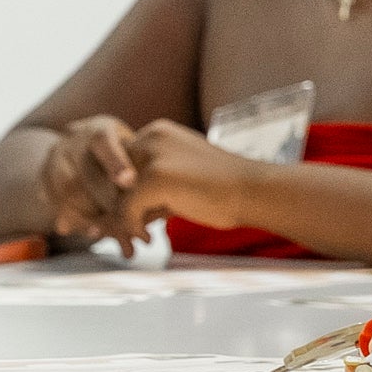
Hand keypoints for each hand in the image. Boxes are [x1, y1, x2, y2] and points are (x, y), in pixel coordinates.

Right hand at [38, 115, 142, 245]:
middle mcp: (70, 142)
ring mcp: (53, 161)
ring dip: (96, 219)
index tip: (129, 182)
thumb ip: (143, 174)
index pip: (103, 141)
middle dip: (111, 206)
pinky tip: (96, 233)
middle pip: (85, 175)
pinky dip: (78, 222)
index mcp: (98, 129)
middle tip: (136, 231)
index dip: (115, 162)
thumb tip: (162, 210)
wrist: (80, 150)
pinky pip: (57, 206)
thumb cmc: (123, 155)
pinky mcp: (43, 180)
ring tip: (122, 239)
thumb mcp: (135, 153)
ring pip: (68, 193)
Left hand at [116, 120, 258, 242]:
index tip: (134, 218)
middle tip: (132, 232)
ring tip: (137, 238)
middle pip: (114, 178)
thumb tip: (120, 211)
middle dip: (121, 208)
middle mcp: (151, 137)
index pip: (122, 164)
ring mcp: (152, 156)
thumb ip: (152, 186)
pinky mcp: (155, 177)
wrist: (257, 191)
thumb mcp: (180, 178)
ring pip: (117, 194)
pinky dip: (131, 227)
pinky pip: (126, 208)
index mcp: (157, 132)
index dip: (124, 194)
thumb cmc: (224, 190)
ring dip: (123, 220)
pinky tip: (148, 239)